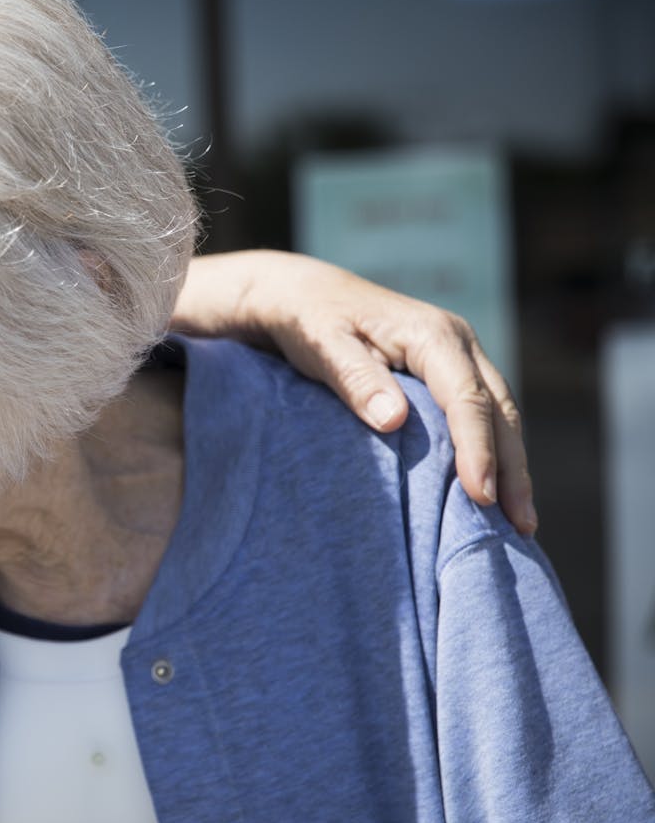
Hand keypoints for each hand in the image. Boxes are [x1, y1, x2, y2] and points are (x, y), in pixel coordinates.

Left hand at [176, 250, 535, 533]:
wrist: (302, 296)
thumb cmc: (309, 322)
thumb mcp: (322, 345)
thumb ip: (356, 380)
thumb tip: (395, 420)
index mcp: (432, 335)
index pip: (466, 399)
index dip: (477, 449)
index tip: (481, 496)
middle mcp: (458, 343)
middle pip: (498, 411)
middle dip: (512, 469)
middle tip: (520, 526)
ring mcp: (459, 357)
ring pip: (500, 415)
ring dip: (512, 467)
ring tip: (521, 525)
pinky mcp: (449, 374)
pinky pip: (482, 416)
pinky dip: (493, 454)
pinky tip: (495, 493)